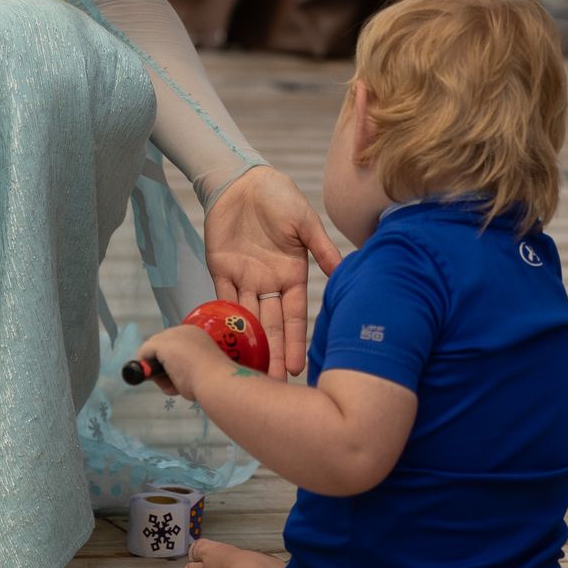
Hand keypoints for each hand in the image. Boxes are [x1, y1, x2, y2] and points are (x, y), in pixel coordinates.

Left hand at [130, 325, 219, 400]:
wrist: (217, 381)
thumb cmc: (213, 381)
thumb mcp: (199, 371)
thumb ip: (184, 369)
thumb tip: (166, 377)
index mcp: (197, 335)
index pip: (175, 345)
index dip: (172, 361)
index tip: (177, 376)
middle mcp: (184, 330)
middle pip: (162, 345)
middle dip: (161, 364)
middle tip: (172, 383)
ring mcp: (172, 335)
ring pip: (153, 351)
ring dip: (157, 369)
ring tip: (173, 385)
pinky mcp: (161, 344)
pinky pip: (144, 353)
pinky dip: (145, 366)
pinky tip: (156, 377)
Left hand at [201, 165, 339, 379]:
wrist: (244, 179)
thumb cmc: (280, 197)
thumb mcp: (306, 223)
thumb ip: (323, 249)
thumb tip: (346, 271)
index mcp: (292, 275)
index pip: (295, 316)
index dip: (295, 342)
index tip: (298, 368)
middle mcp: (269, 283)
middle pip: (270, 325)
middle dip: (272, 354)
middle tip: (272, 388)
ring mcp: (245, 278)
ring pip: (247, 319)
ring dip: (248, 345)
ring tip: (247, 375)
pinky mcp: (221, 269)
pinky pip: (221, 298)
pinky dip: (222, 319)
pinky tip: (222, 343)